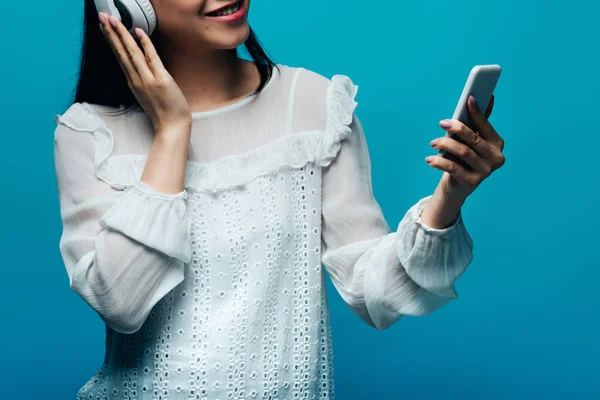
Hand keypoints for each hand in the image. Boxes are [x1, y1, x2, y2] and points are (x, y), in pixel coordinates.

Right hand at [98, 13, 191, 135]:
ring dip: (122, 35)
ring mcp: (148, 80)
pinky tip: (138, 32)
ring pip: (132, 53)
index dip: (112, 41)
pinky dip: (145, 44)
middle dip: (111, 33)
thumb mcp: (147, 94)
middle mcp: (137, 80)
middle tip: (102, 17)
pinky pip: (152, 58)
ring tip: (113, 20)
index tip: (104, 27)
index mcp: (133, 82)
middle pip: (121, 52)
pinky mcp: (161, 80)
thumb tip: (141, 63)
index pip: (120, 57)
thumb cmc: (163, 111)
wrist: (172, 126)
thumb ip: (142, 78)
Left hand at [426, 95, 505, 200]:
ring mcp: (485, 171)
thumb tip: (483, 97)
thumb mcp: (471, 141)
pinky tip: (429, 159)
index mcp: (497, 144)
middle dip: (457, 129)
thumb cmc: (463, 159)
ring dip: (445, 145)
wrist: (457, 187)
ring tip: (433, 143)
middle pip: (474, 139)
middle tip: (442, 123)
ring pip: (463, 152)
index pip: (485, 126)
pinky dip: (439, 162)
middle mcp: (495, 158)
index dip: (477, 113)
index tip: (469, 99)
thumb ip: (477, 122)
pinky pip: (453, 168)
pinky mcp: (472, 182)